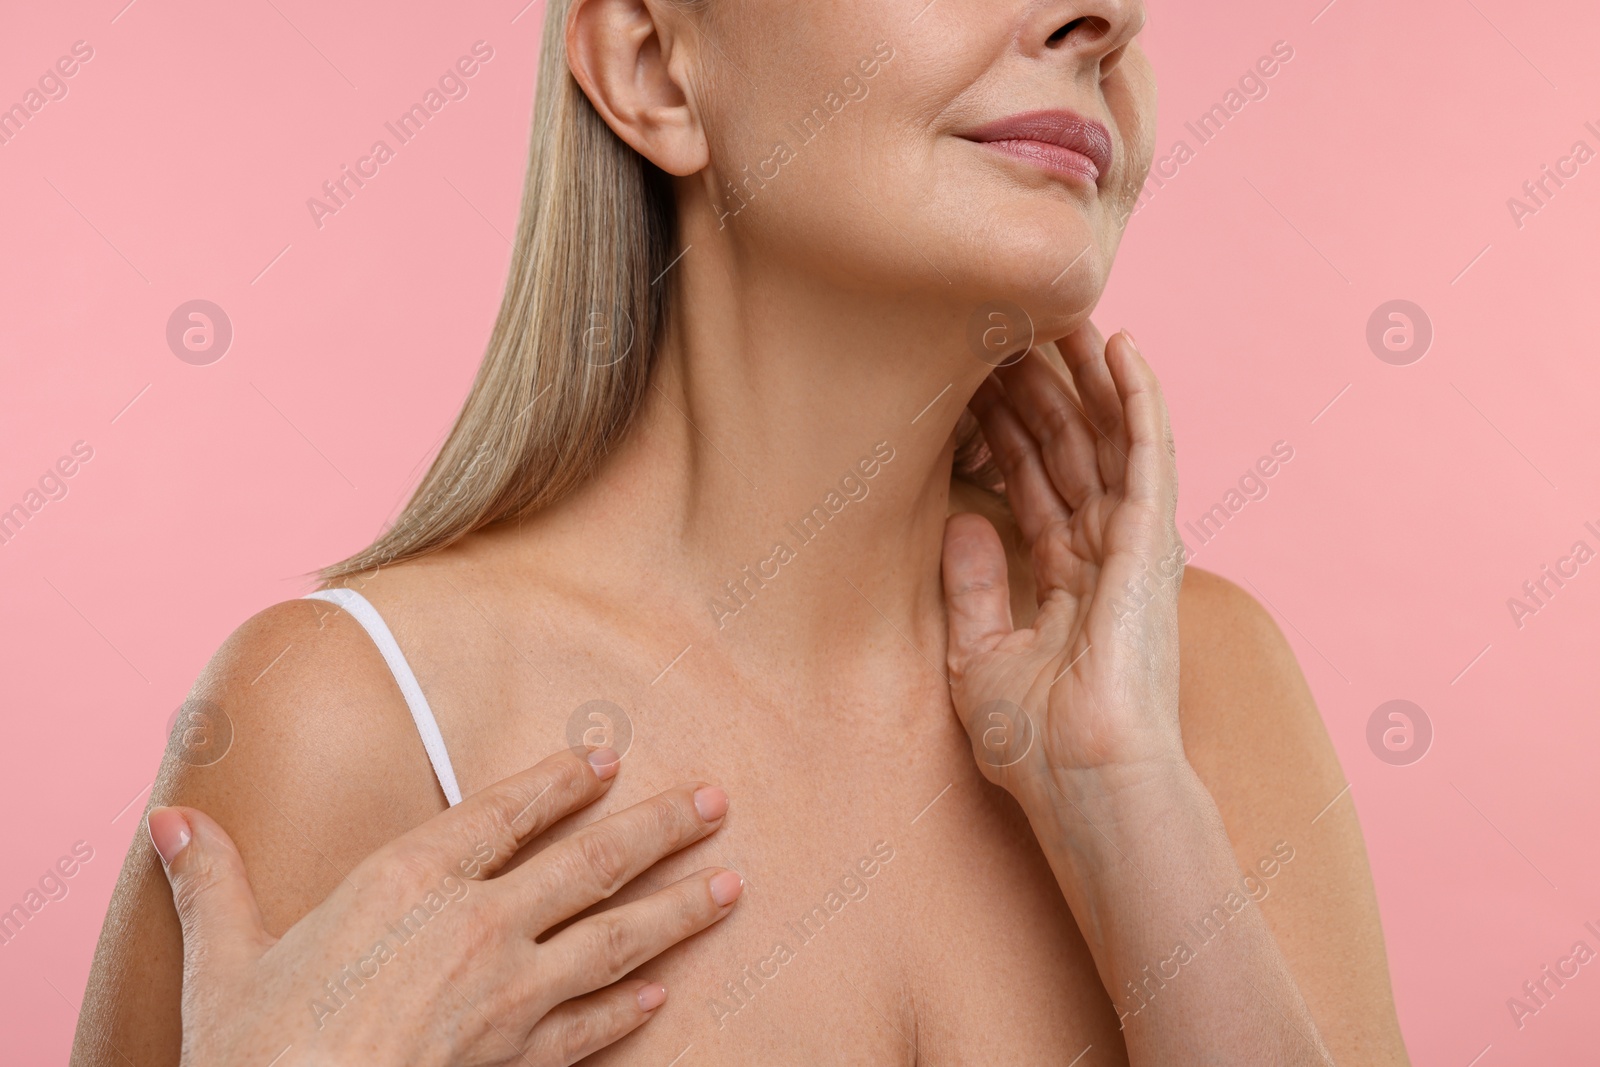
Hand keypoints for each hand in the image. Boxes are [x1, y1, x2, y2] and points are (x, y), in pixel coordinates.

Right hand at [150, 748, 742, 1066]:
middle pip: (589, 861)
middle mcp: (476, 924)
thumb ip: (213, 881)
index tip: (607, 756)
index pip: (504, 810)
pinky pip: (595, 1026)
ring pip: (617, 937)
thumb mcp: (226, 958)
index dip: (561, 778)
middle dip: (659, 826)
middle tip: (716, 799)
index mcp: (408, 880)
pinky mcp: (523, 1061)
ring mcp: (510, 995)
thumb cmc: (257, 1051)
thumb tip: (173, 822)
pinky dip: (632, 1007)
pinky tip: (664, 992)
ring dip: (679, 906)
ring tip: (732, 882)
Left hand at [942, 324, 1186, 803]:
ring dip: (1086, 378)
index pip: (1034, 485)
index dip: (1007, 433)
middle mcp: (1103, 556)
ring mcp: (1131, 547)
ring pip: (1107, 439)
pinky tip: (1122, 349)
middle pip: (1068, 451)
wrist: (1085, 786)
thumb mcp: (979, 658)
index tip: (972, 384)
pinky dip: (1138, 399)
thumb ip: (973, 587)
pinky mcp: (1152, 543)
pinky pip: (1149, 455)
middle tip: (1005, 332)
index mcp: (1065, 580)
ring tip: (1062, 317)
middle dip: (1038, 393)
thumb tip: (961, 519)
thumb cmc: (1038, 747)